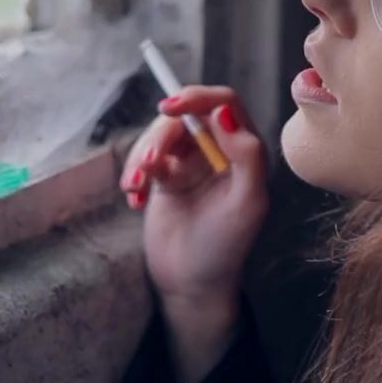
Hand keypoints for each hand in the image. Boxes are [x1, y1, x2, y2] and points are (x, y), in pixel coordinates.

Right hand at [120, 85, 268, 382]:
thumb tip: (225, 111)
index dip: (197, 98)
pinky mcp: (165, 176)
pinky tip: (135, 199)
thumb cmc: (226, 247)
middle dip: (160, 138)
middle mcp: (219, 149)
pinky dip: (134, 174)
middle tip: (148, 167)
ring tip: (135, 189)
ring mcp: (190, 161)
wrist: (192, 284)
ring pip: (159, 135)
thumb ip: (247, 155)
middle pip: (184, 116)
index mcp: (245, 150)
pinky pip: (143, 158)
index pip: (224, 103)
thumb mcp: (247, 203)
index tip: (169, 108)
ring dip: (141, 157)